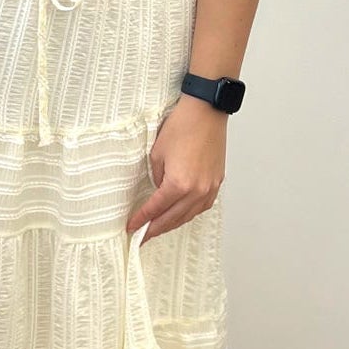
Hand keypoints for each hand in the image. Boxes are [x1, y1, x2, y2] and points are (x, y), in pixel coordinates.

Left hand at [126, 95, 225, 240]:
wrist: (206, 111)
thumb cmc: (182, 126)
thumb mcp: (157, 154)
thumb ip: (157, 177)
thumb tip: (160, 190)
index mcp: (179, 185)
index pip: (155, 210)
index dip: (141, 220)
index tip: (131, 228)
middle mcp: (197, 191)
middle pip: (172, 219)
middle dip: (155, 229)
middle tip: (142, 236)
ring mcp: (209, 188)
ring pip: (188, 216)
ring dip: (172, 224)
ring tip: (158, 228)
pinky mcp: (217, 182)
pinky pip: (202, 206)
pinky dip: (189, 213)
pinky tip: (181, 215)